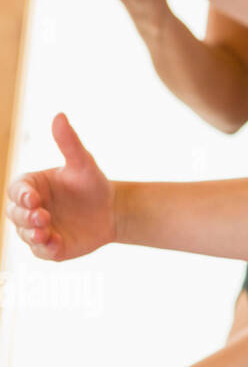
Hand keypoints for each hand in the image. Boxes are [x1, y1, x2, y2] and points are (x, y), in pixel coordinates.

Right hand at [6, 113, 115, 261]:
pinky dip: (45, 249)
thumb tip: (59, 115)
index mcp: (31, 186)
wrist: (112, 210)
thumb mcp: (83, 163)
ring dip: (33, 233)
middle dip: (25, 215)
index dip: (21, 194)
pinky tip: (55, 245)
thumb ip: (69, 142)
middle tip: (42, 215)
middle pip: (15, 213)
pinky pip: (41, 251)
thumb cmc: (93, 184)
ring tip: (45, 231)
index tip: (33, 197)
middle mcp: (29, 208)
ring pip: (25, 233)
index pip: (16, 189)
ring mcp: (37, 229)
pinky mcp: (50, 247)